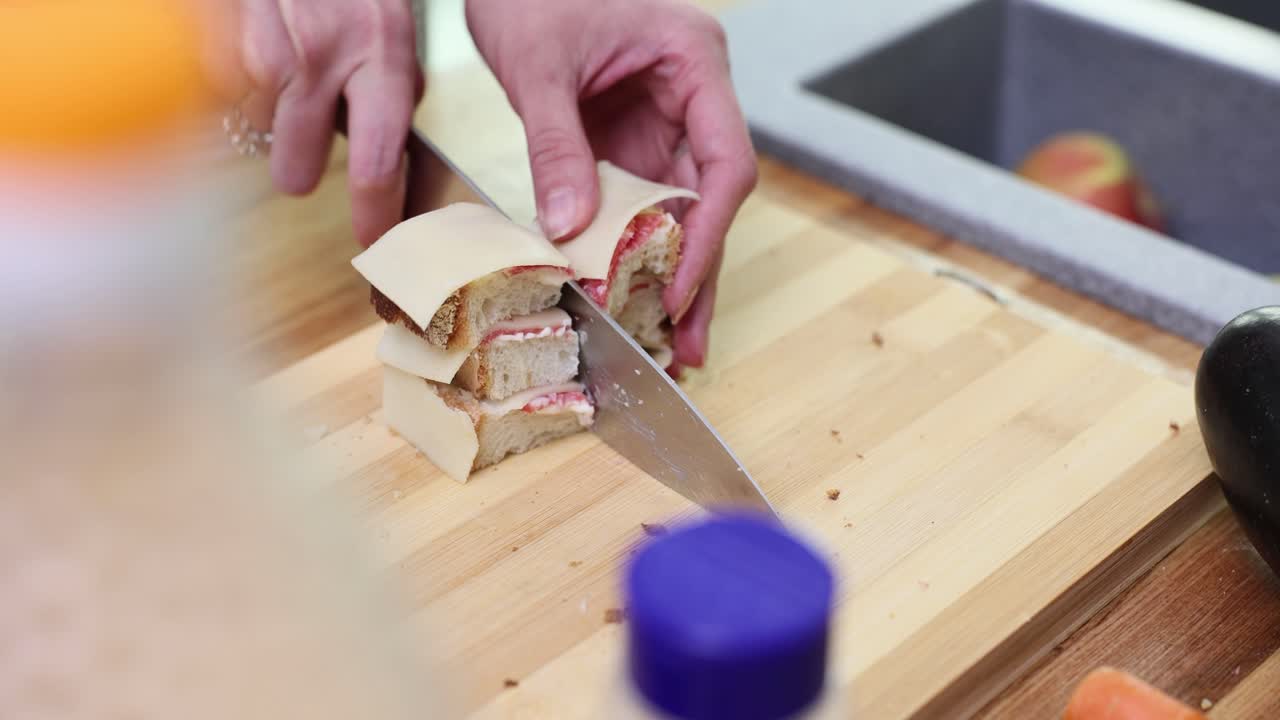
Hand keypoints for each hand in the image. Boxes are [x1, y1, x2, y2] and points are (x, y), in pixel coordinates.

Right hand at [210, 0, 423, 246]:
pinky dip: (237, 73)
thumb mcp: (393, 28)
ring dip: (269, 107)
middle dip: (298, 168)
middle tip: (303, 153)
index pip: (380, 162)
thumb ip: (389, 90)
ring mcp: (265, 50)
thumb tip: (392, 163)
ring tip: (286, 62)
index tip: (372, 244)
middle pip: (296, 167)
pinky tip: (257, 41)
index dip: (374, 214)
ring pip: (257, 124)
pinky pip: (222, 86)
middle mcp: (324, 60)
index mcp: (381, 59)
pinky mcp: (218, 37)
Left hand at [466, 0, 757, 367]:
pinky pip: (642, 202)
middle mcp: (693, 94)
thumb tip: (566, 225)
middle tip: (689, 346)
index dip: (706, 235)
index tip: (676, 292)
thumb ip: (556, 145)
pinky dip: (634, 250)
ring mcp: (665, 118)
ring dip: (673, 274)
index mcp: (694, 60)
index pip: (724, 162)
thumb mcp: (538, 66)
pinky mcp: (632, 138)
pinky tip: (631, 297)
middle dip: (699, 275)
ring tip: (670, 343)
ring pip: (681, 209)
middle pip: (711, 198)